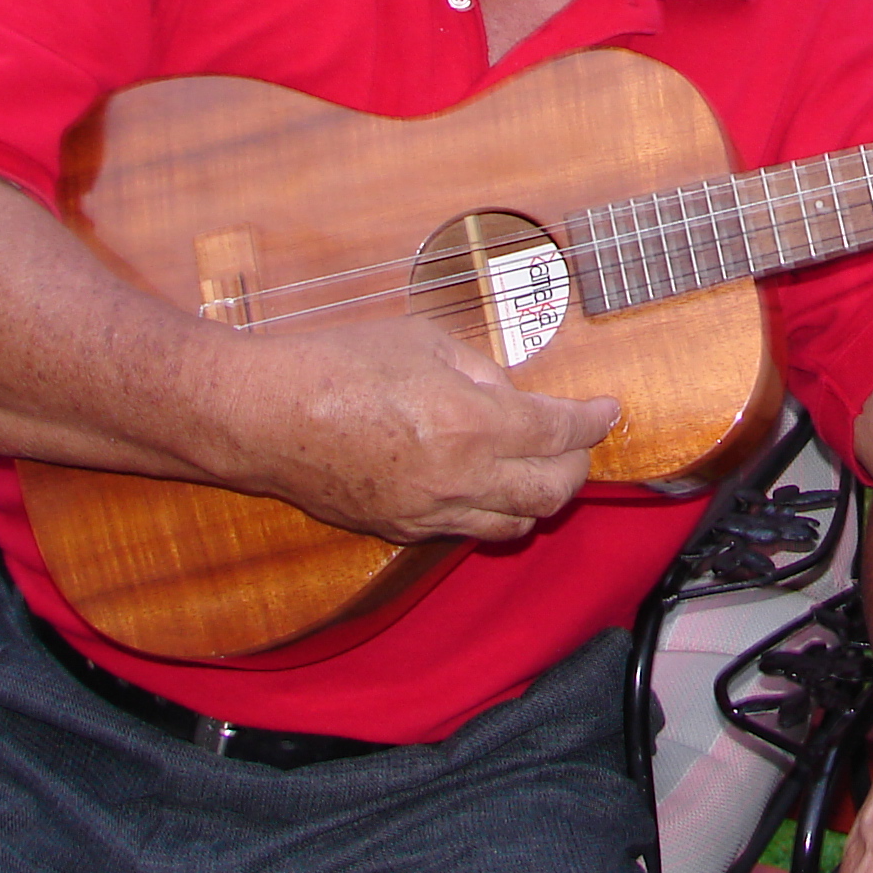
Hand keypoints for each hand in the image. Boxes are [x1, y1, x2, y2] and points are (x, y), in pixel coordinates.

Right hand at [226, 317, 616, 542]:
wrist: (263, 416)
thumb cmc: (337, 364)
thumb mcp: (425, 341)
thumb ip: (481, 370)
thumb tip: (512, 394)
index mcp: (471, 424)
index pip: (559, 432)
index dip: (593, 420)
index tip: (609, 410)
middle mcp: (459, 479)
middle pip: (552, 491)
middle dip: (578, 465)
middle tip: (578, 440)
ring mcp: (429, 513)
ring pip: (514, 524)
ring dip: (538, 496)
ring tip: (539, 466)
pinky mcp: (400, 531)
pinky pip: (466, 532)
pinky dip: (491, 511)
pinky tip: (485, 484)